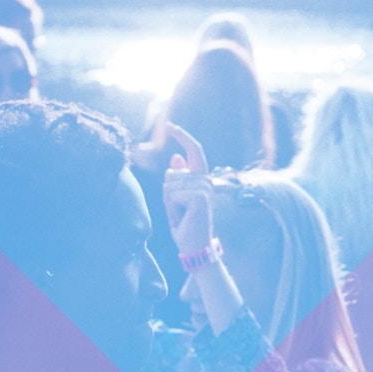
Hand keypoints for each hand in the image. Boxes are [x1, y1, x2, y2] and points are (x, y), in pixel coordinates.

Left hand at [162, 123, 212, 253]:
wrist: (195, 246)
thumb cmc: (185, 224)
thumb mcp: (176, 198)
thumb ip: (177, 178)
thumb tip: (175, 157)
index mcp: (203, 178)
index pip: (194, 150)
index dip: (182, 136)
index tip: (169, 125)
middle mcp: (206, 180)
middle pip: (171, 173)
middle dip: (167, 193)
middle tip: (179, 211)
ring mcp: (204, 187)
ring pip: (169, 183)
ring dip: (169, 202)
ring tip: (182, 214)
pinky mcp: (199, 197)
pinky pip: (172, 194)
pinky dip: (172, 207)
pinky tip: (183, 217)